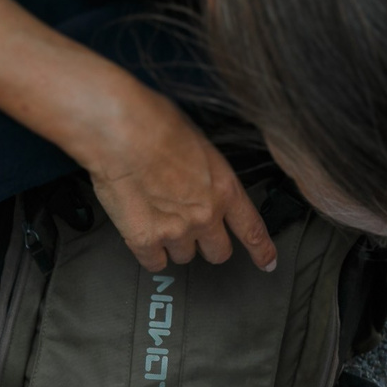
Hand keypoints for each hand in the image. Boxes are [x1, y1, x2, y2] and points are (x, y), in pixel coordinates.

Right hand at [84, 85, 277, 272]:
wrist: (118, 130)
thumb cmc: (154, 124)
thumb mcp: (198, 144)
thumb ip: (206, 174)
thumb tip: (199, 181)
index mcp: (224, 188)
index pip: (252, 229)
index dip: (262, 251)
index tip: (268, 263)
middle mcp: (205, 215)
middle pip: (219, 252)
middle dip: (209, 244)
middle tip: (193, 230)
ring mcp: (176, 231)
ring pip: (184, 257)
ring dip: (175, 244)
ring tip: (158, 217)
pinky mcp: (144, 240)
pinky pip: (155, 262)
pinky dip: (150, 252)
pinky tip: (143, 233)